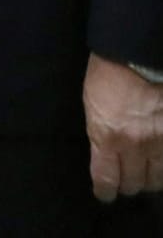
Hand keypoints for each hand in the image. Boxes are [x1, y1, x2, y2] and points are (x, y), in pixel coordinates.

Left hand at [84, 55, 162, 201]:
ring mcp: (162, 141)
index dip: (106, 191)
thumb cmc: (108, 75)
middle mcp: (137, 146)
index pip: (106, 178)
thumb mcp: (93, 107)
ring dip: (152, 179)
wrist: (138, 55)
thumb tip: (106, 154)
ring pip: (159, 177)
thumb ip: (101, 134)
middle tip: (128, 183)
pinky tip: (161, 164)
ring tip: (148, 177)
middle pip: (135, 182)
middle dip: (129, 185)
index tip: (105, 194)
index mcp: (108, 138)